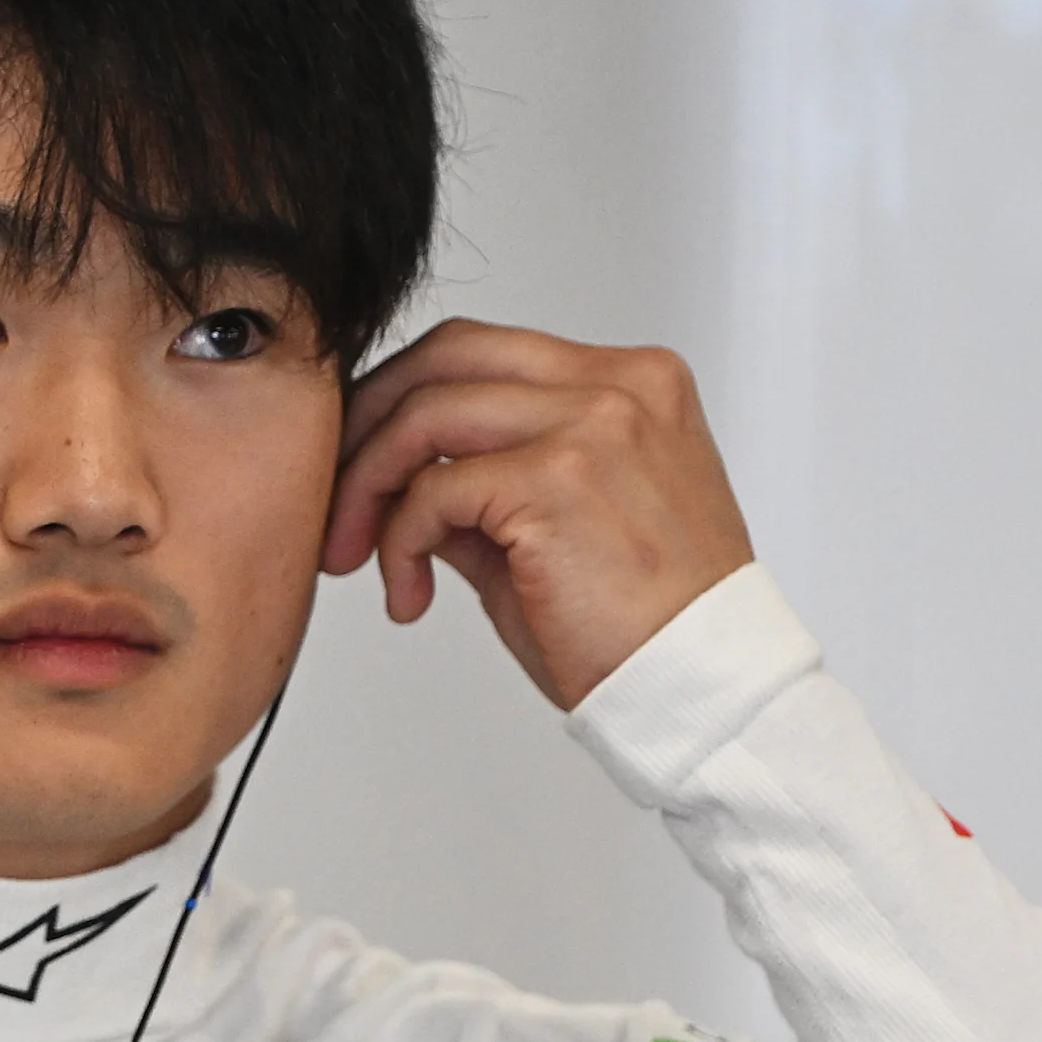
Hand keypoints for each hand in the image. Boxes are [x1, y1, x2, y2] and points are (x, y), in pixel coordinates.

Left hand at [322, 319, 754, 708]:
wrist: (705, 689)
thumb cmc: (648, 630)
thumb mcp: (562, 530)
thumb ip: (490, 487)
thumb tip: (407, 481)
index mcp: (633, 383)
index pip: (486, 352)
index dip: (405, 398)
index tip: (365, 458)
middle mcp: (619, 385)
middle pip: (447, 356)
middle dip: (368, 420)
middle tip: (336, 495)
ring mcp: (593, 423)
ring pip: (427, 415)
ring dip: (369, 486)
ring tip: (357, 552)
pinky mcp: (559, 478)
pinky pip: (433, 490)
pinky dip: (398, 541)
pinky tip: (409, 592)